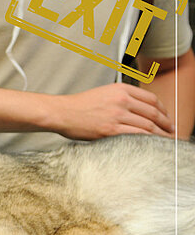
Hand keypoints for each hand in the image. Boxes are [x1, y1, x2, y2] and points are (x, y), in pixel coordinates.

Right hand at [52, 83, 173, 139]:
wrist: (61, 112)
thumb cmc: (79, 106)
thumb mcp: (103, 93)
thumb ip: (121, 98)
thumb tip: (138, 111)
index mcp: (120, 89)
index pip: (151, 99)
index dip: (164, 110)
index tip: (167, 117)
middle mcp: (121, 100)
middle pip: (153, 113)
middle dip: (166, 124)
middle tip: (172, 131)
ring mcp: (117, 115)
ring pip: (148, 126)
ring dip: (160, 134)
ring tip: (166, 140)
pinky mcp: (111, 130)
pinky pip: (137, 136)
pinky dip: (148, 141)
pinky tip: (152, 144)